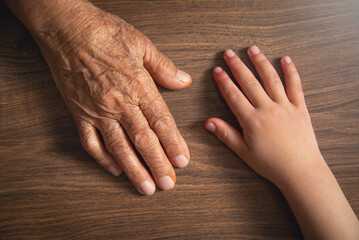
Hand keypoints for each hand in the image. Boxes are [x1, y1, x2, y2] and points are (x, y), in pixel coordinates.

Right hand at [24, 1, 190, 194]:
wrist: (67, 29)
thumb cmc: (104, 32)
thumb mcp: (141, 44)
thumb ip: (164, 67)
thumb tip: (183, 81)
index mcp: (138, 86)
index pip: (161, 122)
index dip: (173, 144)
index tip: (182, 161)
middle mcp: (119, 103)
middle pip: (143, 140)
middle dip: (158, 164)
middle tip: (168, 184)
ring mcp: (97, 111)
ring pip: (119, 147)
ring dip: (134, 170)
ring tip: (146, 187)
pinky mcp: (79, 113)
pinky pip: (90, 142)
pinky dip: (102, 159)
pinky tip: (114, 170)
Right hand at [204, 46, 358, 238]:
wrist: (300, 170)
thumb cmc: (270, 163)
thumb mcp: (244, 151)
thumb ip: (226, 134)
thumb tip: (208, 122)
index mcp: (252, 120)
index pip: (233, 95)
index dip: (223, 81)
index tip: (217, 70)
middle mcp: (267, 108)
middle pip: (249, 82)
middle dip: (237, 66)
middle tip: (228, 52)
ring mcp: (285, 106)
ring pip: (271, 78)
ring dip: (260, 62)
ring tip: (252, 49)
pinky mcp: (300, 107)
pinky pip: (295, 85)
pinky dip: (290, 71)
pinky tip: (285, 59)